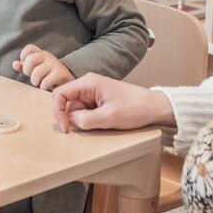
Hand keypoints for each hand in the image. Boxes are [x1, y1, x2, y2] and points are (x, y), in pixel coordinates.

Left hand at [12, 44, 75, 90]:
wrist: (69, 83)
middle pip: (31, 59)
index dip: (24, 57)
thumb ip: (25, 66)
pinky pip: (45, 82)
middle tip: (32, 77)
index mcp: (41, 54)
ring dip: (35, 82)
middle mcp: (48, 57)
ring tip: (40, 84)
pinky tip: (47, 87)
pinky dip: (43, 87)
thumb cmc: (50, 76)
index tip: (27, 67)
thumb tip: (14, 64)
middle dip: (28, 71)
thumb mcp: (37, 70)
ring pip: (36, 73)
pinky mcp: (61, 74)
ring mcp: (55, 64)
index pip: (29, 48)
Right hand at [52, 73, 176, 132]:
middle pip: (67, 102)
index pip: (60, 94)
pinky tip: (100, 123)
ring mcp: (93, 93)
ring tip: (99, 124)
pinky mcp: (98, 101)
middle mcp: (88, 85)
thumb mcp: (109, 117)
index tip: (66, 128)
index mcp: (88, 83)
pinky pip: (85, 111)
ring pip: (76, 109)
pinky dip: (88, 120)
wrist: (155, 107)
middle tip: (84, 130)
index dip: (58, 112)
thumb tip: (71, 122)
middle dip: (71, 118)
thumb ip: (86, 120)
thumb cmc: (135, 108)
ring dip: (81, 120)